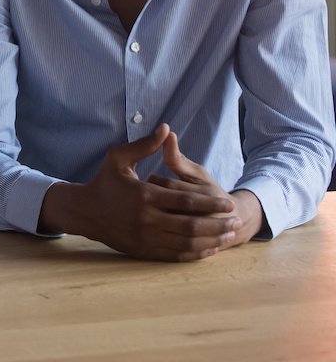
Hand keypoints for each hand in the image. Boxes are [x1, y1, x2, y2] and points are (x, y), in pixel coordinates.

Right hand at [38, 124, 240, 261]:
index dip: (211, 203)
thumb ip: (145, 145)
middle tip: (236, 222)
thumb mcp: (119, 158)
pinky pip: (175, 255)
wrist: (85, 212)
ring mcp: (145, 237)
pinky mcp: (143, 250)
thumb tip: (167, 129)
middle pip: (191, 225)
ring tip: (228, 236)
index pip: (186, 201)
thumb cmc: (104, 182)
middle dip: (217, 225)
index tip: (228, 204)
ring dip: (211, 240)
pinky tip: (208, 248)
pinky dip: (195, 253)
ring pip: (186, 243)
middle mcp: (146, 218)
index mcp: (143, 195)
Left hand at [149, 129, 263, 248]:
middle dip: (153, 201)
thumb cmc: (208, 191)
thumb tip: (166, 132)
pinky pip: (172, 246)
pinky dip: (160, 236)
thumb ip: (178, 157)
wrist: (234, 220)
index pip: (167, 186)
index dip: (154, 181)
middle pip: (165, 207)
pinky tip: (157, 227)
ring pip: (167, 228)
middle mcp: (202, 215)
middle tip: (148, 196)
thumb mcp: (197, 173)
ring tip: (154, 209)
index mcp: (201, 193)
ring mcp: (198, 235)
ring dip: (156, 218)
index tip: (151, 180)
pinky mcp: (194, 250)